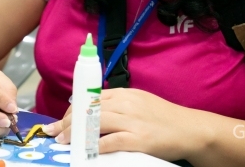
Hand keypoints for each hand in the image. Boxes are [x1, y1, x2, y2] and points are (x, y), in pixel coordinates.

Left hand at [43, 88, 207, 160]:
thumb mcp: (139, 102)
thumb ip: (119, 104)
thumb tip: (94, 112)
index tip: (61, 120)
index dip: (73, 109)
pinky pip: (111, 140)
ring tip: (63, 141)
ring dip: (75, 133)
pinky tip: (84, 150)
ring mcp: (132, 120)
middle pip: (89, 109)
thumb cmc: (165, 119)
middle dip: (68, 121)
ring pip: (95, 122)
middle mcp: (126, 103)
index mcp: (125, 93)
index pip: (91, 98)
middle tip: (54, 132)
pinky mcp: (139, 138)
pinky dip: (95, 146)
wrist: (190, 129)